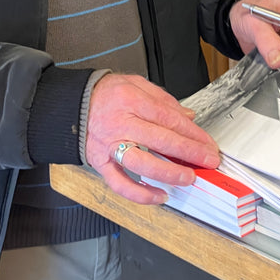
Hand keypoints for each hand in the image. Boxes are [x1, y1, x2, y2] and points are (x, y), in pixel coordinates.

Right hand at [85, 73, 219, 203]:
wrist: (72, 104)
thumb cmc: (105, 94)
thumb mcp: (136, 84)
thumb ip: (163, 100)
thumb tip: (188, 116)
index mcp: (132, 100)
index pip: (169, 119)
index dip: (193, 134)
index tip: (208, 144)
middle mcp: (121, 123)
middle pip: (161, 139)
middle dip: (189, 153)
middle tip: (208, 161)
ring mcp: (110, 145)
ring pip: (142, 163)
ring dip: (168, 173)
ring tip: (188, 178)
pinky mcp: (101, 163)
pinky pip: (120, 183)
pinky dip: (140, 194)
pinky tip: (159, 196)